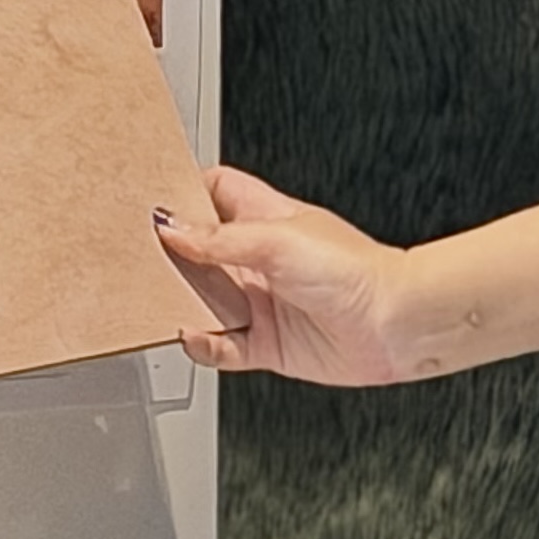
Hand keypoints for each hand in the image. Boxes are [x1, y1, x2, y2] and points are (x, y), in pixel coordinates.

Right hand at [157, 168, 417, 382]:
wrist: (395, 325)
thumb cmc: (356, 270)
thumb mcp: (277, 239)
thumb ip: (220, 238)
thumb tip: (173, 229)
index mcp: (265, 217)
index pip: (216, 191)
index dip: (186, 193)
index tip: (154, 200)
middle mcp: (260, 259)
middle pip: (200, 250)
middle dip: (173, 255)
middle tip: (143, 257)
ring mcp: (262, 302)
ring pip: (204, 301)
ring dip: (182, 303)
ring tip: (162, 300)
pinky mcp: (266, 344)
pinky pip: (220, 347)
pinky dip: (203, 344)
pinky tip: (194, 334)